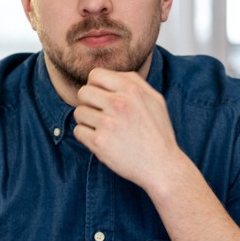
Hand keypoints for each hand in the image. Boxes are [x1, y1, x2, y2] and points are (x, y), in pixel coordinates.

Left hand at [72, 68, 182, 190]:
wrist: (162, 166)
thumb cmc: (159, 133)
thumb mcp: (154, 99)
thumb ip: (134, 82)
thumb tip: (112, 74)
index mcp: (131, 89)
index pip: (96, 75)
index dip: (95, 86)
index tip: (101, 97)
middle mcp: (119, 103)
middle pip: (83, 92)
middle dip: (88, 103)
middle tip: (100, 115)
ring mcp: (108, 123)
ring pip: (78, 112)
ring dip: (87, 121)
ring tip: (103, 129)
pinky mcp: (99, 142)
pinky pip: (78, 131)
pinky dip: (86, 137)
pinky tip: (101, 141)